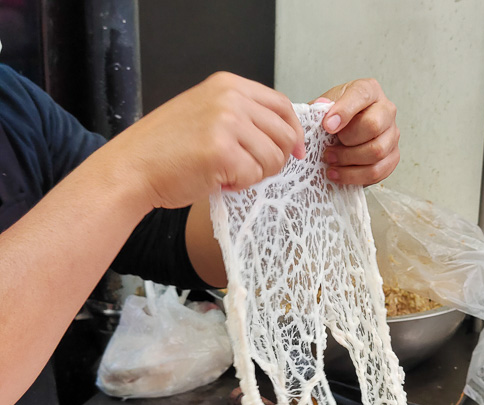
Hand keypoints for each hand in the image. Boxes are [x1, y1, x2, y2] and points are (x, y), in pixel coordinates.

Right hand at [105, 72, 305, 210]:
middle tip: (252, 170)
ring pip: (274, 158)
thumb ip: (242, 116)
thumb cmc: (168, 149)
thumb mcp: (207, 114)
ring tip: (229, 174)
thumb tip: (284, 136)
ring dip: (257, 174)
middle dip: (276, 160)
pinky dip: (241, 185)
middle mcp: (231, 98)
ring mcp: (227, 123)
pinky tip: (219, 181)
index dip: (294, 132)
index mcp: (228, 85)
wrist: (134, 167)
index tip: (295, 152)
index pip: (282, 105)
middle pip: (284, 133)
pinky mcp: (223, 152)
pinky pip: (255, 175)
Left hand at [314, 79, 399, 185]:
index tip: (327, 126)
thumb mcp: (324, 109)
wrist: (340, 137)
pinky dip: (355, 176)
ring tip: (331, 162)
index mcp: (369, 91)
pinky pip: (378, 171)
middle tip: (328, 150)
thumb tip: (322, 105)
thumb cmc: (334, 119)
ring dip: (349, 162)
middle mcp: (386, 110)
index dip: (344, 112)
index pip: (362, 95)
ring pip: (376, 152)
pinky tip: (339, 174)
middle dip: (347, 142)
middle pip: (373, 126)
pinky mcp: (392, 156)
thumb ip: (321, 108)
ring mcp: (392, 134)